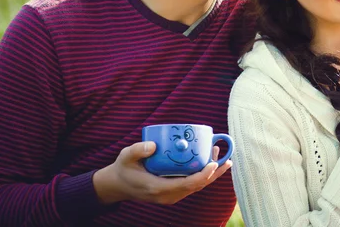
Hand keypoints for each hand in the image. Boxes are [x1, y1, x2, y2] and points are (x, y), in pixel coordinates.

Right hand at [93, 143, 231, 204]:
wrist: (119, 185)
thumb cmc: (124, 168)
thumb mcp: (125, 156)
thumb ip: (137, 150)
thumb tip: (153, 145)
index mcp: (158, 188)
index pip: (187, 185)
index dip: (203, 175)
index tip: (213, 163)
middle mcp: (168, 196)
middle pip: (197, 186)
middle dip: (212, 172)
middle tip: (220, 153)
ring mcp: (172, 196)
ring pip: (197, 186)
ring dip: (210, 173)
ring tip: (219, 154)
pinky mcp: (173, 192)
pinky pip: (193, 185)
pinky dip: (203, 174)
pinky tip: (209, 161)